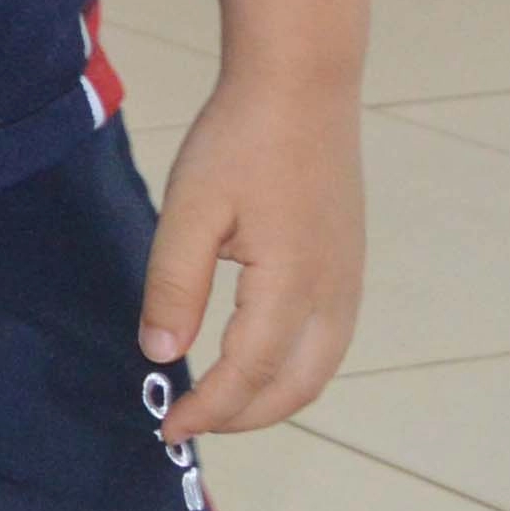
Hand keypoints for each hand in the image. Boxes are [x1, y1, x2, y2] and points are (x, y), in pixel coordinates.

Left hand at [140, 72, 364, 434]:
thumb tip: (160, 354)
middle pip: (295, 389)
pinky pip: (329, 341)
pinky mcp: (349, 265)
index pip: (249, 374)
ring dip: (272, 398)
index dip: (208, 410)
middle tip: (190, 421)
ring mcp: (349, 280)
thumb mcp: (190, 211)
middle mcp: (333, 293)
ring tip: (219, 402)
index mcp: (292, 284)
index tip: (168, 425)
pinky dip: (293, 370)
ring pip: (320, 369)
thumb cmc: (241, 140)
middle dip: (243, 418)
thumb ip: (174, 286)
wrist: (303, 85)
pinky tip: (256, 360)